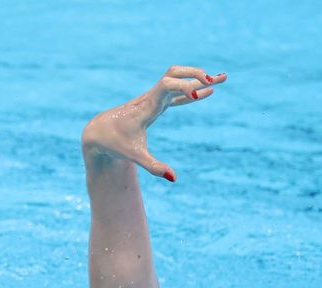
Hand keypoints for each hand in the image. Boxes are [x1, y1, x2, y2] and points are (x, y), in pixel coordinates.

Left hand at [81, 65, 226, 181]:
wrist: (99, 132)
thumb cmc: (115, 144)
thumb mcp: (134, 157)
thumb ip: (154, 167)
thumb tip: (174, 178)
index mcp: (147, 107)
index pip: (166, 86)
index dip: (183, 87)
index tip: (198, 96)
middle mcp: (151, 98)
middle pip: (174, 75)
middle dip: (195, 74)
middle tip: (215, 79)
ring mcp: (154, 98)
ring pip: (177, 79)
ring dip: (198, 77)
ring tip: (222, 78)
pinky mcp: (156, 103)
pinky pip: (177, 93)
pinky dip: (193, 91)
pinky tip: (209, 91)